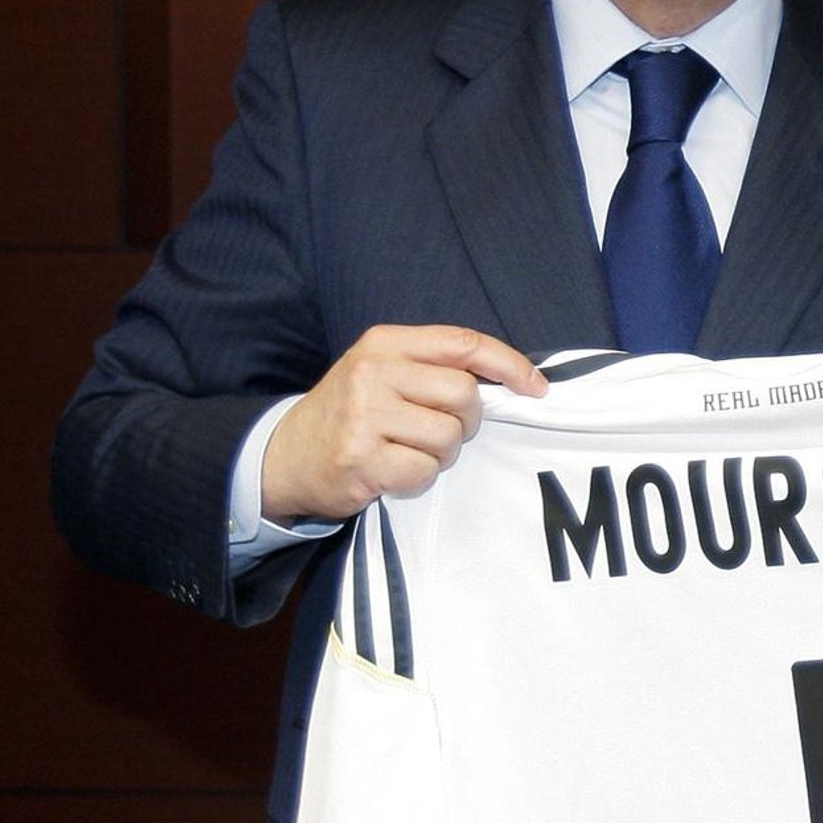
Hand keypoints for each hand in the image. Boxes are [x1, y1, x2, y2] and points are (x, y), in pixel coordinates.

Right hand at [262, 325, 546, 524]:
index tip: (536, 388)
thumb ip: (434, 367)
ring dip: (440, 454)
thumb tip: (512, 380)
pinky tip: (392, 472)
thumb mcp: (383, 371)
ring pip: (447, 437)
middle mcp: (373, 372)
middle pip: (464, 394)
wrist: (285, 456)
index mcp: (385, 343)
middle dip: (465, 421)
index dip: (509, 364)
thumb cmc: (351, 413)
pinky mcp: (360, 459)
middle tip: (441, 431)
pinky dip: (418, 479)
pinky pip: (424, 471)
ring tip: (407, 451)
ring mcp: (364, 415)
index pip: (464, 343)